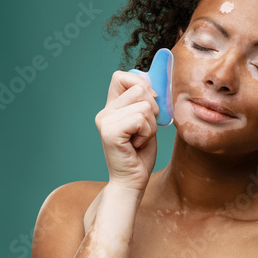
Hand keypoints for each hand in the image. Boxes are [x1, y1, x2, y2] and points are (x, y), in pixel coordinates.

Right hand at [95, 71, 158, 190]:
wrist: (132, 181)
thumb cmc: (140, 154)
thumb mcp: (146, 122)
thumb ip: (145, 102)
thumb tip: (151, 84)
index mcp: (111, 107)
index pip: (120, 76)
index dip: (139, 84)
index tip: (148, 102)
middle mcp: (105, 112)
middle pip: (139, 89)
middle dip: (152, 110)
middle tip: (144, 130)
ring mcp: (105, 121)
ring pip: (144, 106)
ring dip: (151, 126)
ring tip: (140, 139)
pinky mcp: (110, 132)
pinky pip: (141, 119)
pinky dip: (147, 133)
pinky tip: (137, 145)